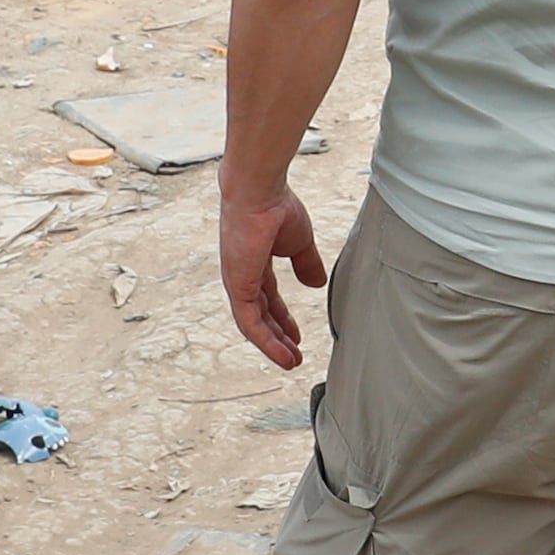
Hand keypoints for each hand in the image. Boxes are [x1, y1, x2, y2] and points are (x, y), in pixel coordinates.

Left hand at [218, 172, 326, 370]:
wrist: (260, 193)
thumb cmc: (277, 208)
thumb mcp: (300, 242)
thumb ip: (307, 264)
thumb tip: (316, 283)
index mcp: (256, 262)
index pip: (269, 297)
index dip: (283, 317)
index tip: (297, 335)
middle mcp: (243, 275)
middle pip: (261, 314)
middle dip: (278, 335)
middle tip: (293, 355)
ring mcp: (238, 282)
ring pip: (254, 324)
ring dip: (272, 344)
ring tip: (290, 362)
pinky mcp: (238, 288)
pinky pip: (250, 323)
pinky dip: (266, 341)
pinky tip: (282, 354)